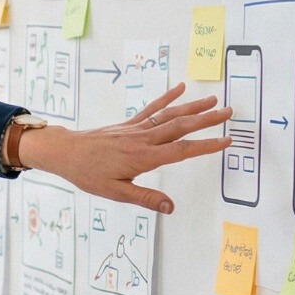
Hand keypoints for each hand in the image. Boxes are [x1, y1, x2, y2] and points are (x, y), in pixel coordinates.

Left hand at [17, 83, 231, 213]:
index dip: (206, 146)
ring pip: (170, 115)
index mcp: (144, 157)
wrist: (65, 152)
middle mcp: (144, 139)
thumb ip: (145, 199)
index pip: (182, 150)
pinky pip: (151, 108)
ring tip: (214, 100)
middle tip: (230, 112)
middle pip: (181, 127)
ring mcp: (136, 128)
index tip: (227, 141)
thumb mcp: (116, 192)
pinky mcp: (128, 124)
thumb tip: (171, 207)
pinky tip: (180, 87)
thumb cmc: (88, 174)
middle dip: (207, 120)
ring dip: (193, 107)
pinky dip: (167, 97)